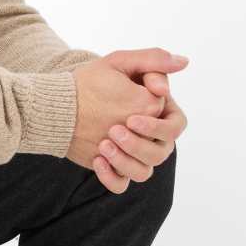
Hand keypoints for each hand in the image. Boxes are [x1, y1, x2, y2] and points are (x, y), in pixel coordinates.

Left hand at [67, 50, 173, 176]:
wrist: (63, 101)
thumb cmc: (95, 79)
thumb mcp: (121, 63)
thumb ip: (152, 61)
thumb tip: (182, 62)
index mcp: (158, 113)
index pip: (176, 127)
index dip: (158, 127)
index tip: (132, 119)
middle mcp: (151, 137)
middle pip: (161, 153)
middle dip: (138, 144)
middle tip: (113, 131)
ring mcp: (132, 154)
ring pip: (143, 172)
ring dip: (125, 161)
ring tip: (103, 145)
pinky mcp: (115, 167)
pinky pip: (121, 184)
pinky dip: (111, 177)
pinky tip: (97, 160)